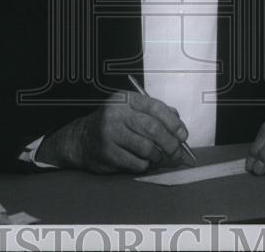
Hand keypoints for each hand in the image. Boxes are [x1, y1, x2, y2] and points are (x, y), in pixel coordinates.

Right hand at [36, 91, 191, 172]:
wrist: (81, 139)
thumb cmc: (113, 124)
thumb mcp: (130, 110)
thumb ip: (154, 113)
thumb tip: (178, 123)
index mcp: (125, 99)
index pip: (155, 107)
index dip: (173, 122)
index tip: (183, 134)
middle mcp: (116, 113)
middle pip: (153, 128)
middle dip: (170, 143)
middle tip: (177, 152)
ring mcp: (110, 133)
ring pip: (146, 148)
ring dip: (158, 156)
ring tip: (158, 157)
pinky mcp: (107, 153)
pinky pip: (136, 162)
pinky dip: (145, 165)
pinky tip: (143, 162)